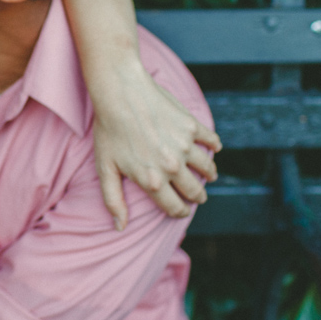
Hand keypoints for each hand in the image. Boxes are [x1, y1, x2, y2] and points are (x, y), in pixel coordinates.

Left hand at [93, 61, 220, 227]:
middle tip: (198, 196)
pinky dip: (214, 145)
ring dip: (209, 174)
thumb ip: (113, 200)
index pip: (174, 208)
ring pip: (207, 168)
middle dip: (197, 196)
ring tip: (209, 174)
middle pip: (194, 191)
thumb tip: (120, 227)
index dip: (179, 212)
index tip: (181, 211)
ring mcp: (184, 146)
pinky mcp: (191, 126)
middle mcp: (172, 167)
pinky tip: (214, 148)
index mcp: (153, 182)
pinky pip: (211, 140)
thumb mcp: (105, 168)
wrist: (119, 93)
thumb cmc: (108, 131)